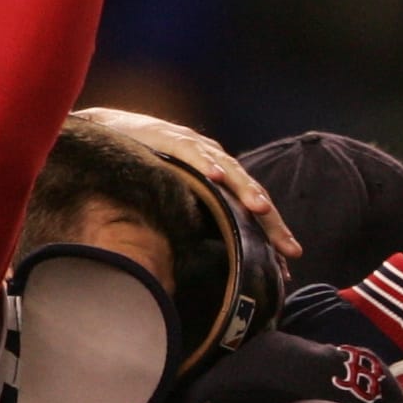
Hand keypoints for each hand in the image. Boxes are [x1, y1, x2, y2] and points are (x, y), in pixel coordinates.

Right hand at [77, 108, 301, 260]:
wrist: (113, 133)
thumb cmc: (147, 172)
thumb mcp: (175, 199)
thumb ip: (194, 224)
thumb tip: (209, 266)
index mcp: (220, 181)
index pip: (251, 210)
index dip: (269, 236)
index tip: (286, 269)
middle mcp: (216, 163)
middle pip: (251, 193)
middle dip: (272, 222)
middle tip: (290, 249)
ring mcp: (197, 149)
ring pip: (229, 170)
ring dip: (246, 189)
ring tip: (261, 209)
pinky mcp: (172, 138)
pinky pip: (192, 151)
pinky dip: (205, 162)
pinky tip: (216, 175)